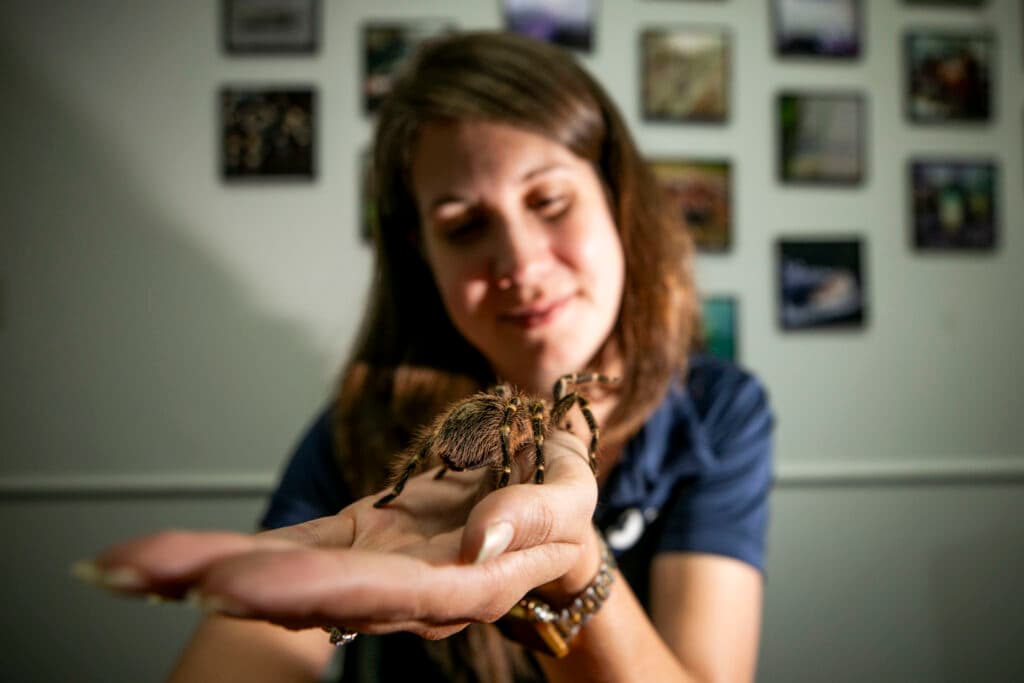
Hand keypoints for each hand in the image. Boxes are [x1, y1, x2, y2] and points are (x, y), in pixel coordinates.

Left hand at [78, 431, 599, 640]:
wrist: (543, 511)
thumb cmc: (561, 502)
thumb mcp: (571, 495)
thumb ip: (536, 512)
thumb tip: (481, 533)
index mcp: (461, 580)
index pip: (379, 590)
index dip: (307, 588)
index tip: (231, 580)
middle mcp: (404, 587)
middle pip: (309, 594)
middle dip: (224, 582)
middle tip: (131, 573)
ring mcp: (371, 567)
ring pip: (286, 577)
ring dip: (203, 574)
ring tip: (119, 569)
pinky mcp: (353, 543)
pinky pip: (288, 549)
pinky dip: (228, 553)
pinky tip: (166, 561)